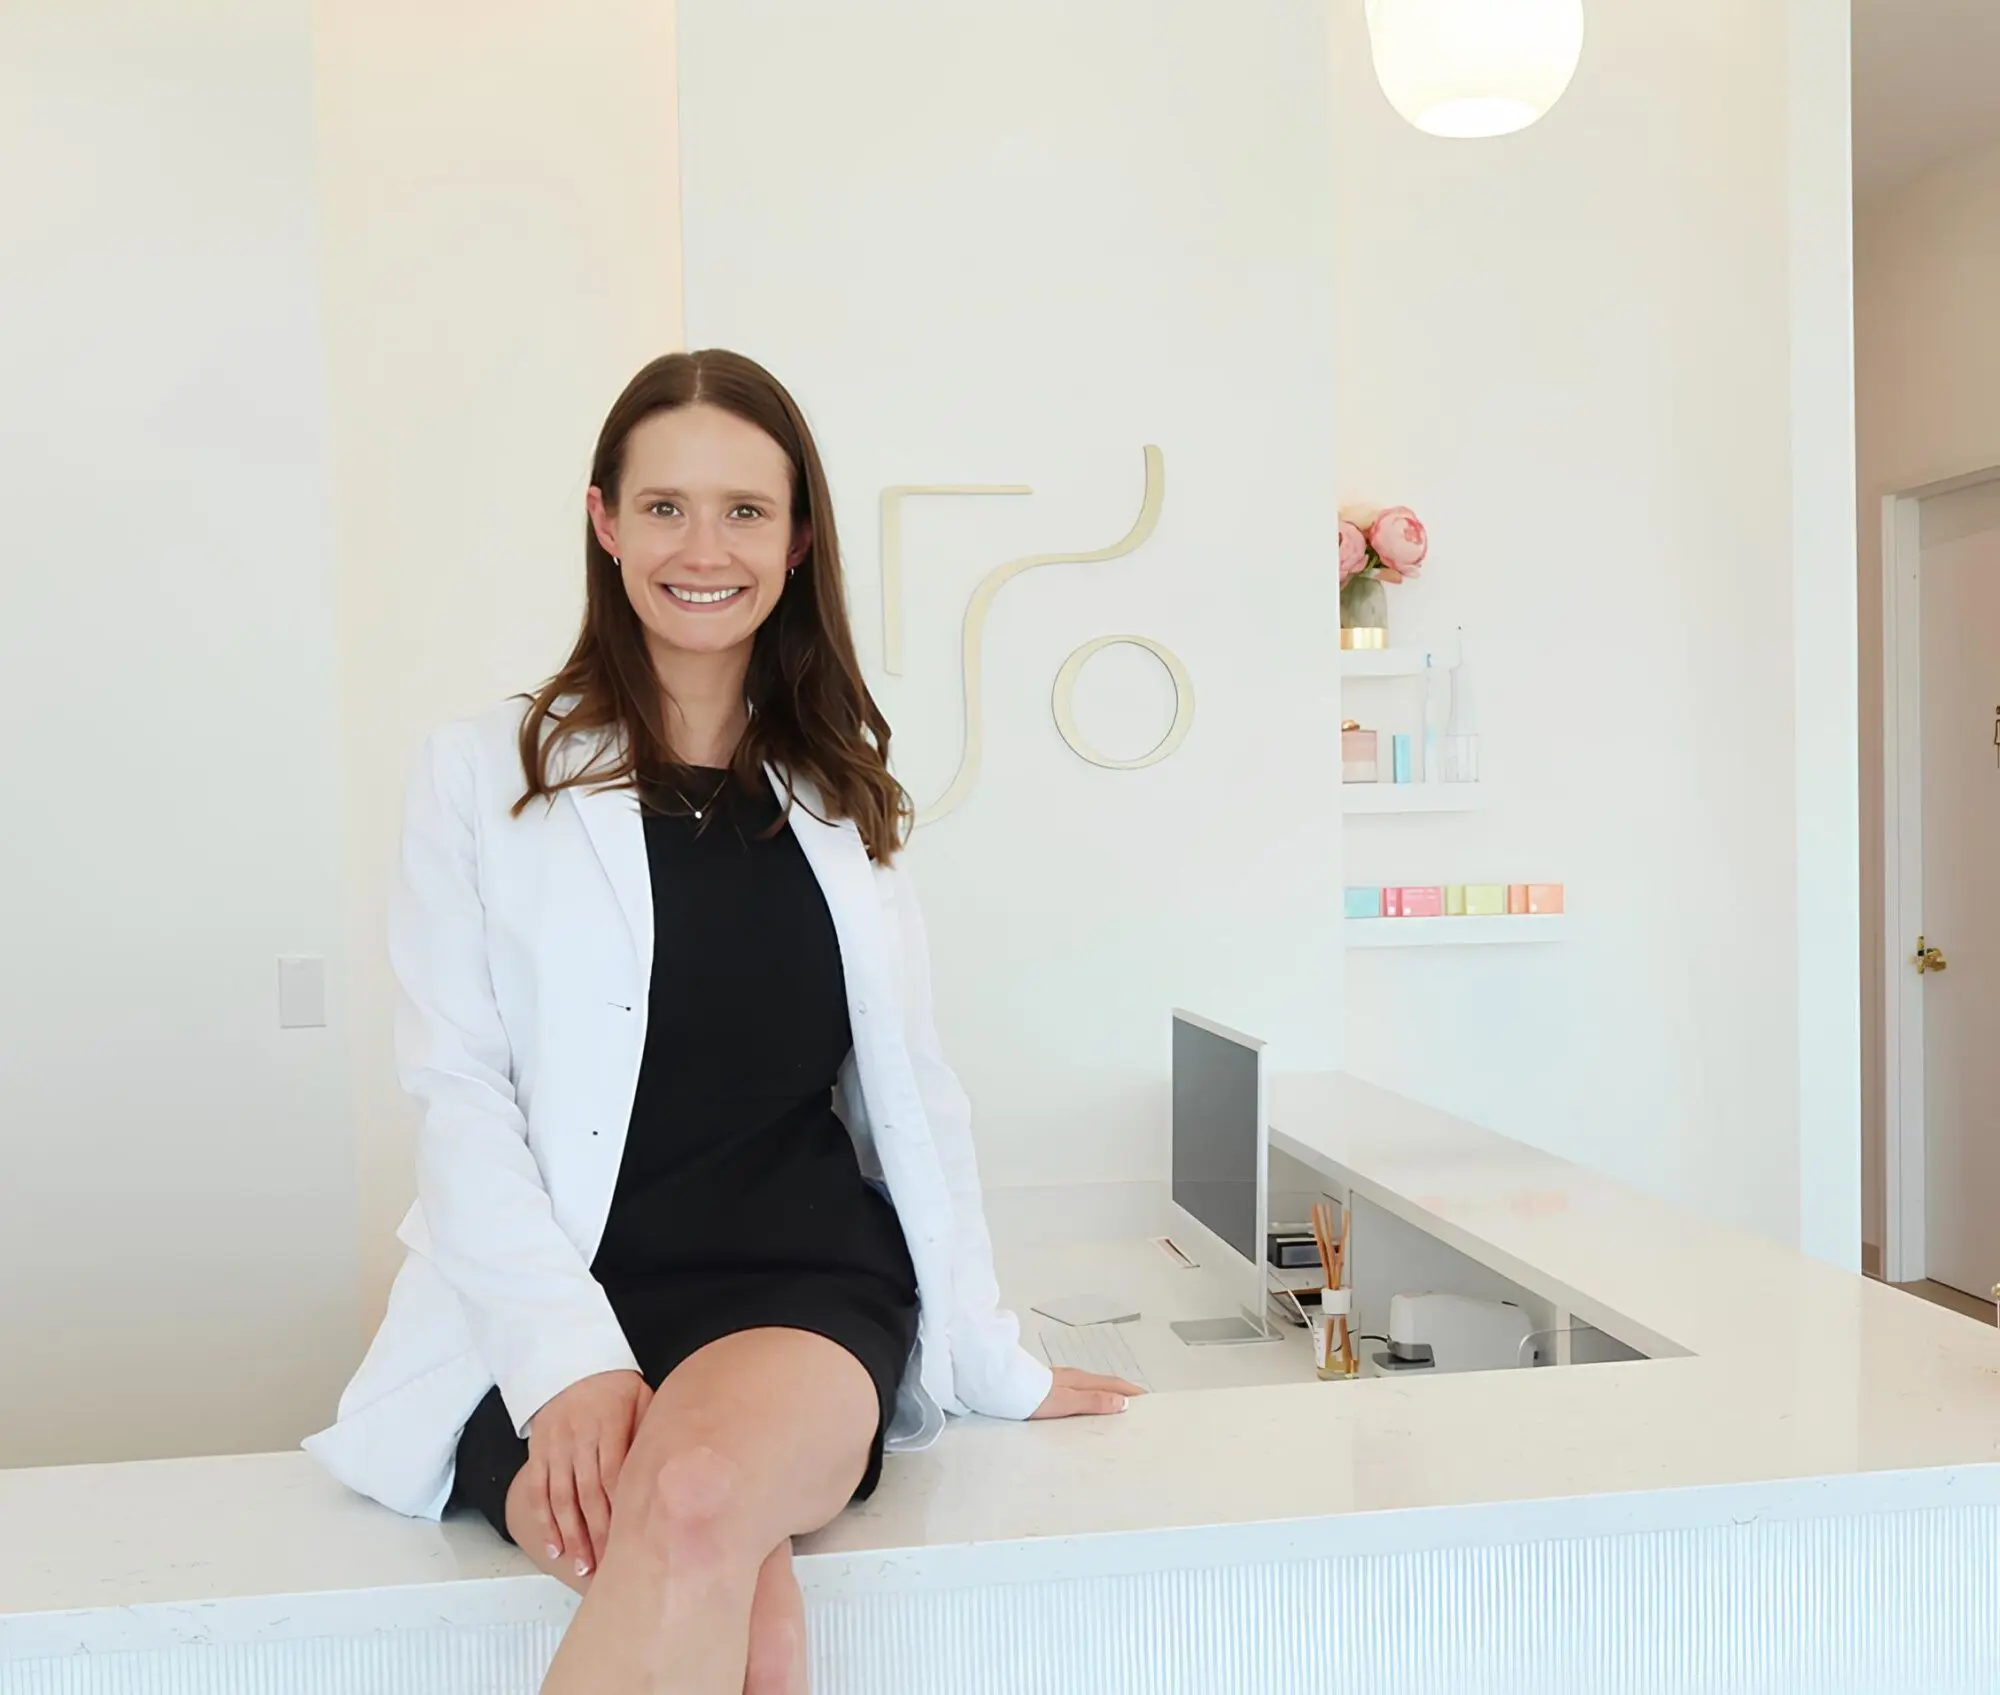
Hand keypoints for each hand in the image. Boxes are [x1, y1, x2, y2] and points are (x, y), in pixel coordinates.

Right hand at [520, 1370, 652, 1576]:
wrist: (568, 1362)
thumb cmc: (613, 1384)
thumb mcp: (642, 1396)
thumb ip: (652, 1432)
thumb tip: (672, 1467)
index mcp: (609, 1425)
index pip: (615, 1475)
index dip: (621, 1511)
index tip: (631, 1541)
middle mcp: (580, 1438)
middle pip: (589, 1494)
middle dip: (599, 1534)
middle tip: (608, 1568)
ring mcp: (555, 1447)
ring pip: (562, 1498)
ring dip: (572, 1536)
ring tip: (582, 1566)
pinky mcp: (538, 1453)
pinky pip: (538, 1492)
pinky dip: (545, 1522)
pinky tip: (554, 1547)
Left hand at [1028, 1366, 1143, 1419]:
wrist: (1002, 1389)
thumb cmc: (1032, 1396)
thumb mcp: (1066, 1402)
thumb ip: (1093, 1402)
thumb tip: (1122, 1402)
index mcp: (1080, 1380)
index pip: (1113, 1384)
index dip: (1130, 1392)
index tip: (1147, 1400)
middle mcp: (1073, 1378)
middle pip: (1104, 1384)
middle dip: (1122, 1393)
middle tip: (1138, 1406)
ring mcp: (1061, 1382)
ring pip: (1092, 1388)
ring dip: (1107, 1396)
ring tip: (1118, 1410)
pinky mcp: (1050, 1389)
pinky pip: (1079, 1393)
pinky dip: (1092, 1399)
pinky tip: (1088, 1409)